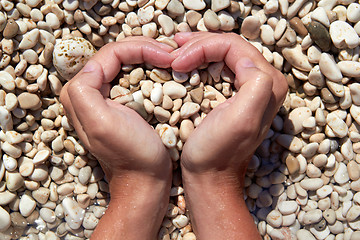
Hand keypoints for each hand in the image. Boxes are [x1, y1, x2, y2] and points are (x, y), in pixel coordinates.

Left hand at [60, 37, 174, 239]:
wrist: (144, 180)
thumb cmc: (131, 154)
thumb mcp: (101, 124)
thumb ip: (86, 90)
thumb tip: (95, 64)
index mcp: (80, 92)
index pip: (111, 54)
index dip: (141, 48)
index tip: (167, 56)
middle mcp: (88, 92)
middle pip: (118, 56)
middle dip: (146, 49)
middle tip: (171, 54)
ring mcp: (103, 98)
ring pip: (126, 64)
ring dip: (149, 57)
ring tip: (171, 59)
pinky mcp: (118, 105)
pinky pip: (133, 77)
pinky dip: (150, 70)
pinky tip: (165, 71)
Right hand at [171, 32, 287, 239]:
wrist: (210, 177)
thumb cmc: (217, 152)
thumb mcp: (240, 121)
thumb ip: (255, 85)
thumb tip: (246, 61)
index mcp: (267, 83)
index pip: (233, 46)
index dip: (201, 47)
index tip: (176, 62)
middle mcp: (264, 82)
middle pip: (229, 46)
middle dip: (198, 44)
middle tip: (172, 49)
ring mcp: (250, 88)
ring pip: (223, 54)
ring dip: (198, 49)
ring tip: (175, 51)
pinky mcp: (236, 95)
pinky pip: (219, 67)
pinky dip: (200, 61)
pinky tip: (185, 62)